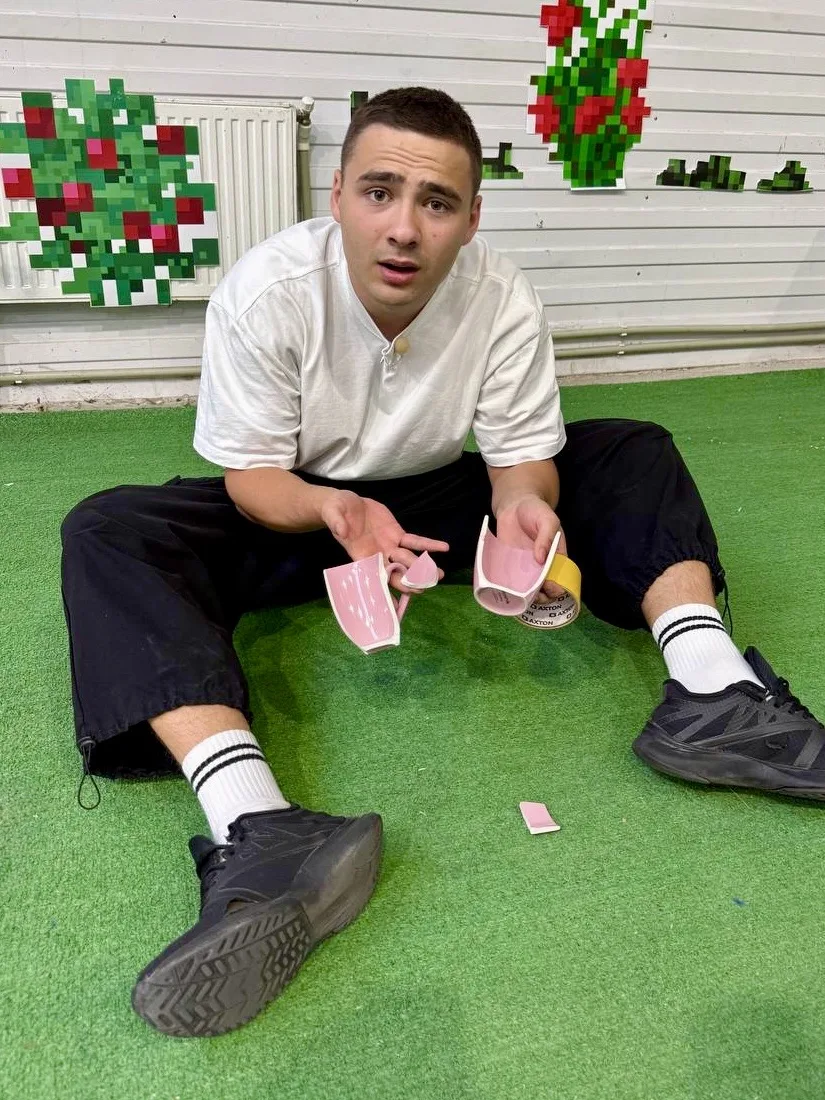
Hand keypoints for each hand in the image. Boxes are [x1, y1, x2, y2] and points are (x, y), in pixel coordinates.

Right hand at [321, 491, 449, 590]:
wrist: (346, 504)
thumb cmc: (335, 510)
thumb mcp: (333, 513)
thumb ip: (337, 522)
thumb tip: (342, 530)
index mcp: (360, 556)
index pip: (373, 577)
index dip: (383, 590)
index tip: (393, 605)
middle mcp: (377, 555)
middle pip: (394, 573)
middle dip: (408, 582)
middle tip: (422, 589)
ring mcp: (389, 546)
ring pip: (408, 560)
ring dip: (423, 568)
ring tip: (439, 575)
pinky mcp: (397, 534)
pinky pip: (415, 541)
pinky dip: (428, 545)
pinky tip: (443, 548)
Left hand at [495, 494, 567, 599]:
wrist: (514, 505)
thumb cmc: (535, 510)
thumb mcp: (547, 519)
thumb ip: (546, 537)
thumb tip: (541, 558)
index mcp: (557, 557)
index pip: (561, 579)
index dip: (556, 587)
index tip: (548, 586)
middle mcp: (542, 567)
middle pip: (545, 590)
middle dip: (541, 597)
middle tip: (532, 594)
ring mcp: (526, 568)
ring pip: (528, 591)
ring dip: (525, 597)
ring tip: (519, 595)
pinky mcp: (511, 566)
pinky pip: (511, 583)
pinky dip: (509, 590)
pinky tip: (505, 591)